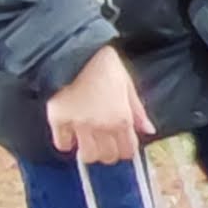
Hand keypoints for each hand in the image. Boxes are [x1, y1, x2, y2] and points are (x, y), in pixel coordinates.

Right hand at [46, 46, 152, 163]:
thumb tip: (149, 130)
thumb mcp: (127, 84)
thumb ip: (138, 111)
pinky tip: (70, 136)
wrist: (73, 51)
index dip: (126, 150)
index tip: (123, 146)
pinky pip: (62, 144)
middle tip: (106, 143)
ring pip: (87, 156)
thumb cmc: (104, 64)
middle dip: (109, 153)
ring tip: (88, 143)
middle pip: (108, 156)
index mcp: (122, 118)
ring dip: (89, 153)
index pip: (128, 150)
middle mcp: (102, 126)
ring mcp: (79, 125)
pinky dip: (66, 143)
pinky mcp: (58, 120)